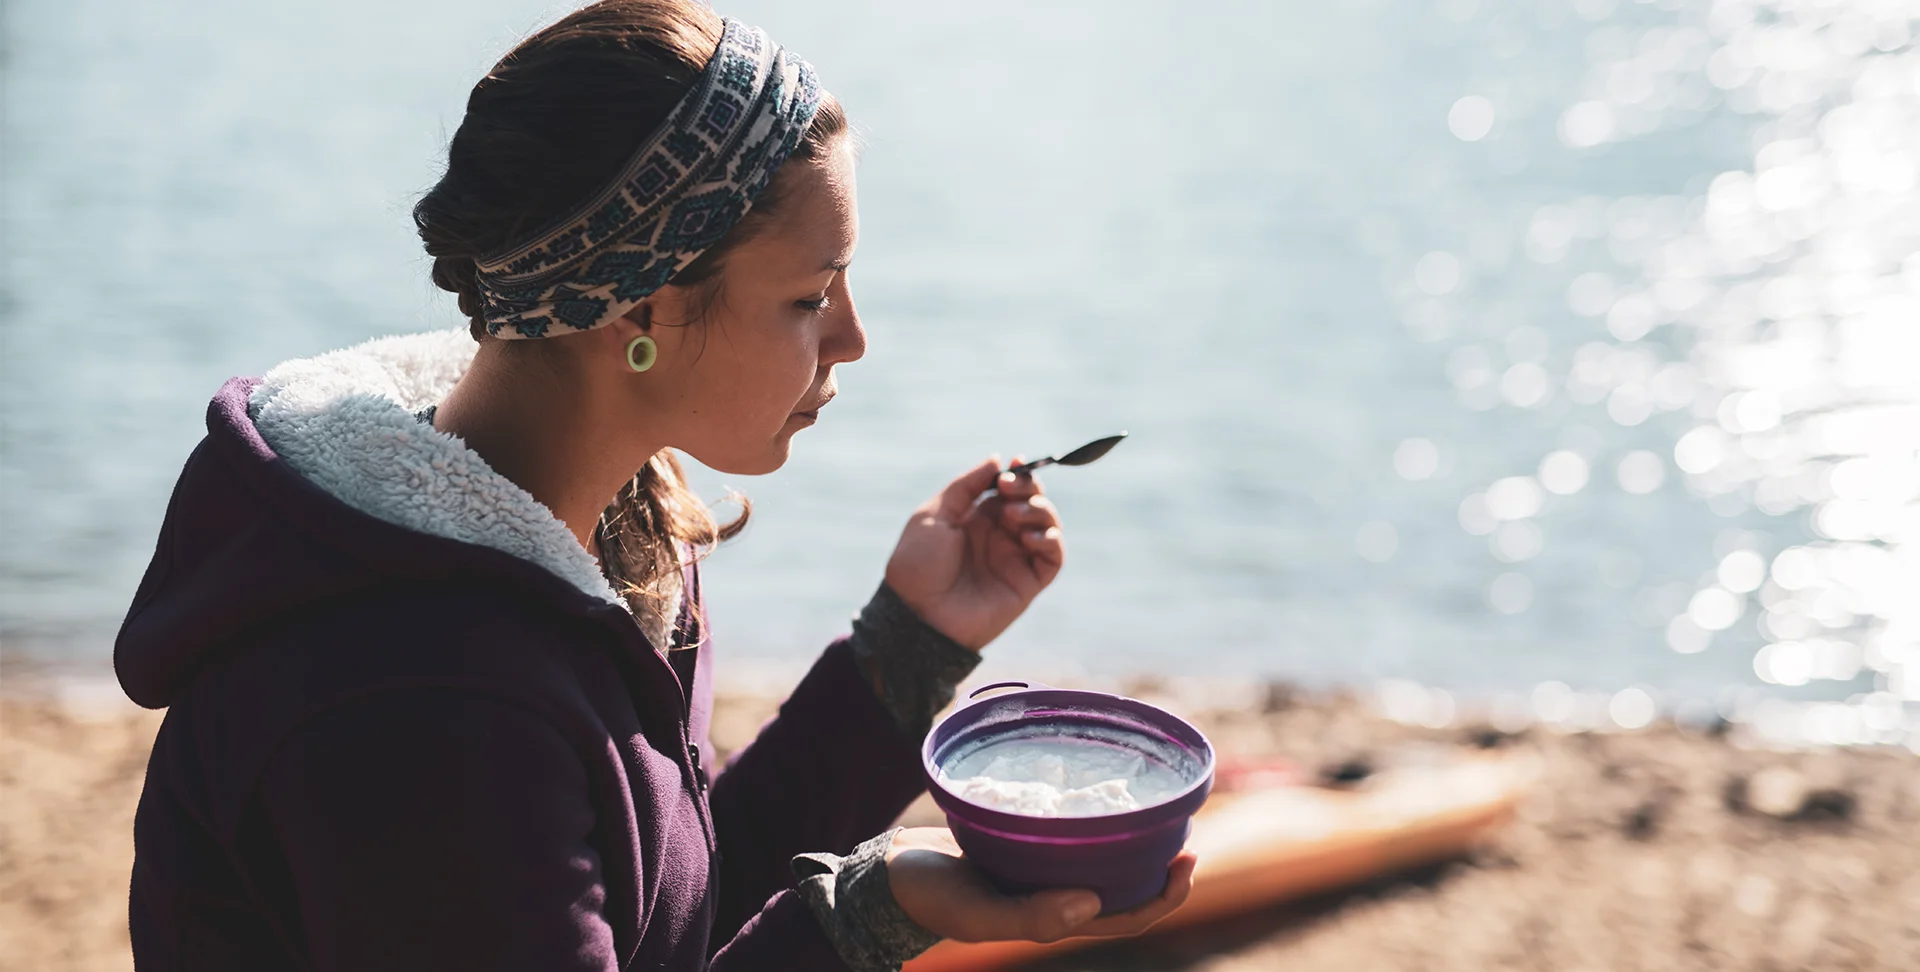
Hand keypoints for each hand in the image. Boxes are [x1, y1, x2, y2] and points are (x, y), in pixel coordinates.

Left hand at [885, 457, 1064, 649]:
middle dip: (1030, 488)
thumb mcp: (934, 514)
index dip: (1018, 475)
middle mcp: (999, 537)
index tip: (1015, 464)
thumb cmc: (918, 565)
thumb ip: (966, 486)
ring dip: (1040, 511)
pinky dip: (1050, 540)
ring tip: (1014, 516)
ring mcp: (1014, 559)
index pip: (1009, 490)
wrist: (918, 614)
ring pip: (1048, 526)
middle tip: (1011, 489)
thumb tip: (996, 459)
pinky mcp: (1027, 583)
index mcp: (976, 519)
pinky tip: (1028, 538)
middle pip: (1032, 503)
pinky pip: (1053, 558)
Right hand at [885, 827, 1195, 943]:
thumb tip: (1093, 904)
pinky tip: (1099, 787)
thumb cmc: (930, 896)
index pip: (1127, 918)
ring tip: (1155, 803)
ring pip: (1099, 857)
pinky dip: (1090, 814)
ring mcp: (1039, 869)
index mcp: (1054, 918)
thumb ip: (1030, 916)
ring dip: (1132, 837)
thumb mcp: (976, 912)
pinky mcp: (1021, 842)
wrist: (887, 872)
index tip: (1189, 859)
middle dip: (1160, 862)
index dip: (1165, 896)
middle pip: (1124, 886)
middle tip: (1187, 822)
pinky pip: (1067, 830)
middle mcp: (1054, 894)